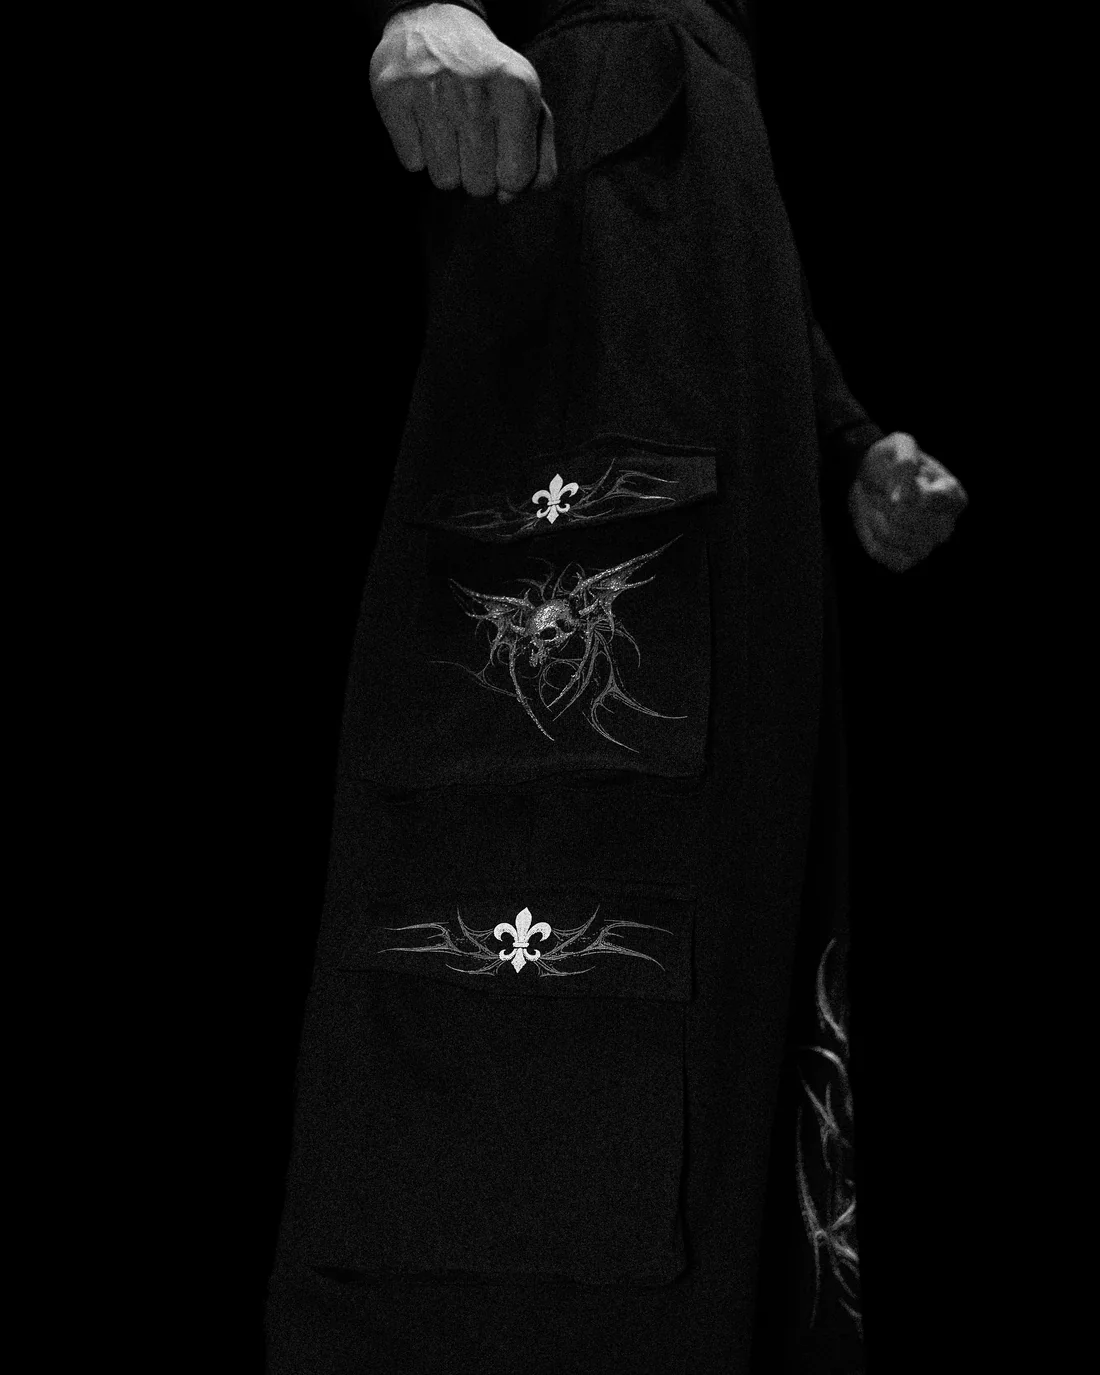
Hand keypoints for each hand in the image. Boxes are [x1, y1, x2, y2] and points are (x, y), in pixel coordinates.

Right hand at [369, 2, 557, 203]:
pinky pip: (412, 164)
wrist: (435, 22)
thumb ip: (539, 159)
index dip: (508, 177)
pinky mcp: (394, 96)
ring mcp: (431, 92)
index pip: (516, 178)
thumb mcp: (529, 106)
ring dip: (447, 165)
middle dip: (476, 172)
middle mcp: (475, 90)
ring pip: (444, 181)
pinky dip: (417, 152)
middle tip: (471, 139)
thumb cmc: (489, 80)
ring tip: (448, 130)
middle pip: (479, 186)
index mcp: (516, 90)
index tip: (502, 153)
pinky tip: (423, 121)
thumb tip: (509, 196)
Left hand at [849, 432, 968, 571]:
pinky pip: (880, 552)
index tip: (894, 479)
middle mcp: (946, 526)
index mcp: (953, 497)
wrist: (869, 479)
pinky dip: (868, 535)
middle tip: (882, 491)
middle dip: (885, 501)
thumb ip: (905, 463)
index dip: (907, 490)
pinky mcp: (905, 561)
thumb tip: (904, 498)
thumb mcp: (898, 445)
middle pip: (908, 518)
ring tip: (877, 504)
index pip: (933, 499)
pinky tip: (875, 522)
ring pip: (891, 534)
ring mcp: (927, 547)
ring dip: (874, 515)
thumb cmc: (889, 460)